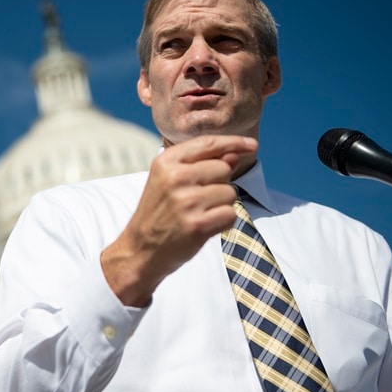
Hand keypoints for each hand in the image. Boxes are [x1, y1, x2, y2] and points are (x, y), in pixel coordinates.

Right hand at [101, 135, 257, 306]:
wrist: (140, 249)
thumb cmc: (159, 212)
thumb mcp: (169, 180)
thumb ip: (201, 164)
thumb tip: (234, 154)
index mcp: (166, 161)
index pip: (208, 143)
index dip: (234, 142)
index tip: (251, 144)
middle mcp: (175, 178)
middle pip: (224, 169)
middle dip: (220, 184)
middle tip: (197, 200)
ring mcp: (186, 202)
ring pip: (230, 193)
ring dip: (221, 205)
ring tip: (198, 214)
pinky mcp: (197, 225)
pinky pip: (230, 214)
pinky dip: (223, 222)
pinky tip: (205, 227)